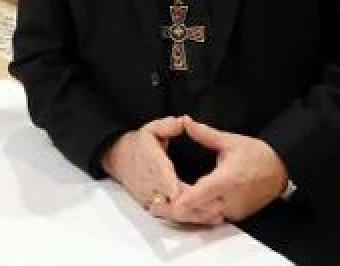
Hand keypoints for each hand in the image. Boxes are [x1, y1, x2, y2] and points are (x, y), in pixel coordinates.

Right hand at [101, 118, 224, 225]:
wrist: (119, 159)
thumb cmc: (139, 144)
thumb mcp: (151, 129)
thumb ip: (168, 125)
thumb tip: (183, 122)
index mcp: (152, 162)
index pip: (165, 178)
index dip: (180, 187)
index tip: (197, 191)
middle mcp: (149, 183)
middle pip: (173, 200)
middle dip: (195, 204)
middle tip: (220, 204)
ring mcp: (149, 197)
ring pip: (173, 211)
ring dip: (194, 214)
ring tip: (217, 213)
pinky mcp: (151, 205)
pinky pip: (170, 215)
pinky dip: (188, 217)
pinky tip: (207, 217)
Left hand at [167, 116, 288, 222]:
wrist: (281, 170)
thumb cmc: (258, 155)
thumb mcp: (231, 141)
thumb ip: (205, 134)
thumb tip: (186, 122)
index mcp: (227, 179)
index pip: (199, 194)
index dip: (180, 200)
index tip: (164, 200)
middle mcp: (230, 199)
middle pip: (197, 211)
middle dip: (175, 210)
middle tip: (155, 206)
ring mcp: (233, 210)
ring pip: (204, 218)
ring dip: (185, 215)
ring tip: (164, 209)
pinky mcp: (235, 215)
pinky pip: (213, 219)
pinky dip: (198, 216)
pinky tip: (184, 211)